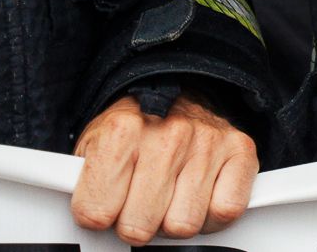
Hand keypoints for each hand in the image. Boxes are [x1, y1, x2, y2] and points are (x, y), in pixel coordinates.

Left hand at [71, 94, 255, 246]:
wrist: (178, 90)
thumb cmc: (134, 128)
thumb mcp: (93, 147)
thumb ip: (81, 181)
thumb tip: (75, 218)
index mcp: (122, 131)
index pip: (96, 214)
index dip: (99, 215)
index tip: (106, 201)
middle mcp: (169, 133)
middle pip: (139, 226)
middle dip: (136, 222)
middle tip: (139, 200)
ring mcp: (208, 141)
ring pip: (183, 225)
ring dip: (174, 218)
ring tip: (170, 195)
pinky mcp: (241, 149)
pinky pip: (225, 211)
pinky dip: (212, 213)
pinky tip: (199, 194)